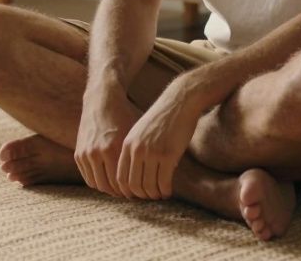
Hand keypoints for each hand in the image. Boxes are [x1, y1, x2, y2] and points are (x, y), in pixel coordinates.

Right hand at [74, 87, 138, 197]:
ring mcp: (85, 153)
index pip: (121, 182)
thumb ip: (139, 156)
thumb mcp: (135, 134)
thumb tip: (155, 176)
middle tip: (132, 195)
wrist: (102, 99)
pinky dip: (98, 182)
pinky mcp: (78, 153)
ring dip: (108, 190)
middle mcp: (96, 153)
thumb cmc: (124, 115)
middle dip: (121, 193)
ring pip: (97, 184)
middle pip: (108, 186)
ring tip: (121, 190)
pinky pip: (87, 177)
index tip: (141, 193)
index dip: (131, 191)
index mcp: (112, 149)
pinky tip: (109, 181)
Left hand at [116, 79, 202, 199]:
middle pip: (133, 185)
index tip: (136, 195)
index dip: (128, 190)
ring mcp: (152, 153)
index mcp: (127, 145)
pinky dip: (165, 191)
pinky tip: (168, 192)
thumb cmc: (161, 119)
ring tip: (160, 195)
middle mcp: (137, 150)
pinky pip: (163, 182)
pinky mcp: (168, 155)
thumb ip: (135, 150)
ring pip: (149, 186)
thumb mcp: (141, 132)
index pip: (121, 177)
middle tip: (150, 197)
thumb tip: (134, 174)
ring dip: (154, 195)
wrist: (179, 103)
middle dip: (142, 195)